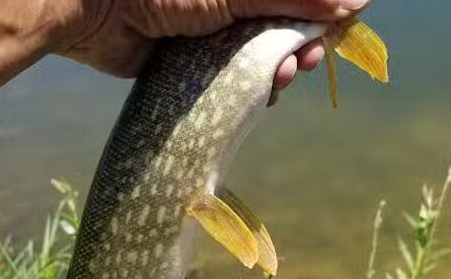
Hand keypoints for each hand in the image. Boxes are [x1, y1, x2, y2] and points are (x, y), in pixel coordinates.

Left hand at [52, 0, 368, 97]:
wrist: (93, 10)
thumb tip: (356, 2)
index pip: (294, 3)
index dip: (318, 18)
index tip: (330, 35)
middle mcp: (230, 5)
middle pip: (281, 30)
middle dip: (297, 49)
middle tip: (302, 64)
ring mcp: (211, 34)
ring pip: (259, 60)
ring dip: (277, 74)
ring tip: (279, 80)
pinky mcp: (194, 65)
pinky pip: (233, 83)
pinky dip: (251, 92)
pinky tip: (260, 98)